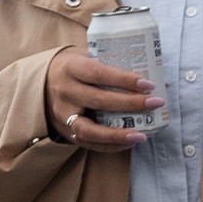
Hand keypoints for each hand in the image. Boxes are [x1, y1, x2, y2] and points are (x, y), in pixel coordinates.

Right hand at [45, 50, 159, 153]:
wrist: (42, 81)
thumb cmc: (75, 67)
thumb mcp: (87, 56)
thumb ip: (116, 65)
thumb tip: (160, 80)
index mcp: (71, 67)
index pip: (100, 73)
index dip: (125, 79)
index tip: (149, 84)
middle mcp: (65, 91)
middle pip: (99, 100)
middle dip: (130, 103)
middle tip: (155, 103)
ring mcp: (63, 114)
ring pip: (89, 129)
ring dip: (118, 134)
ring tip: (142, 135)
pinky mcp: (65, 131)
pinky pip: (88, 143)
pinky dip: (110, 145)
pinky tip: (129, 142)